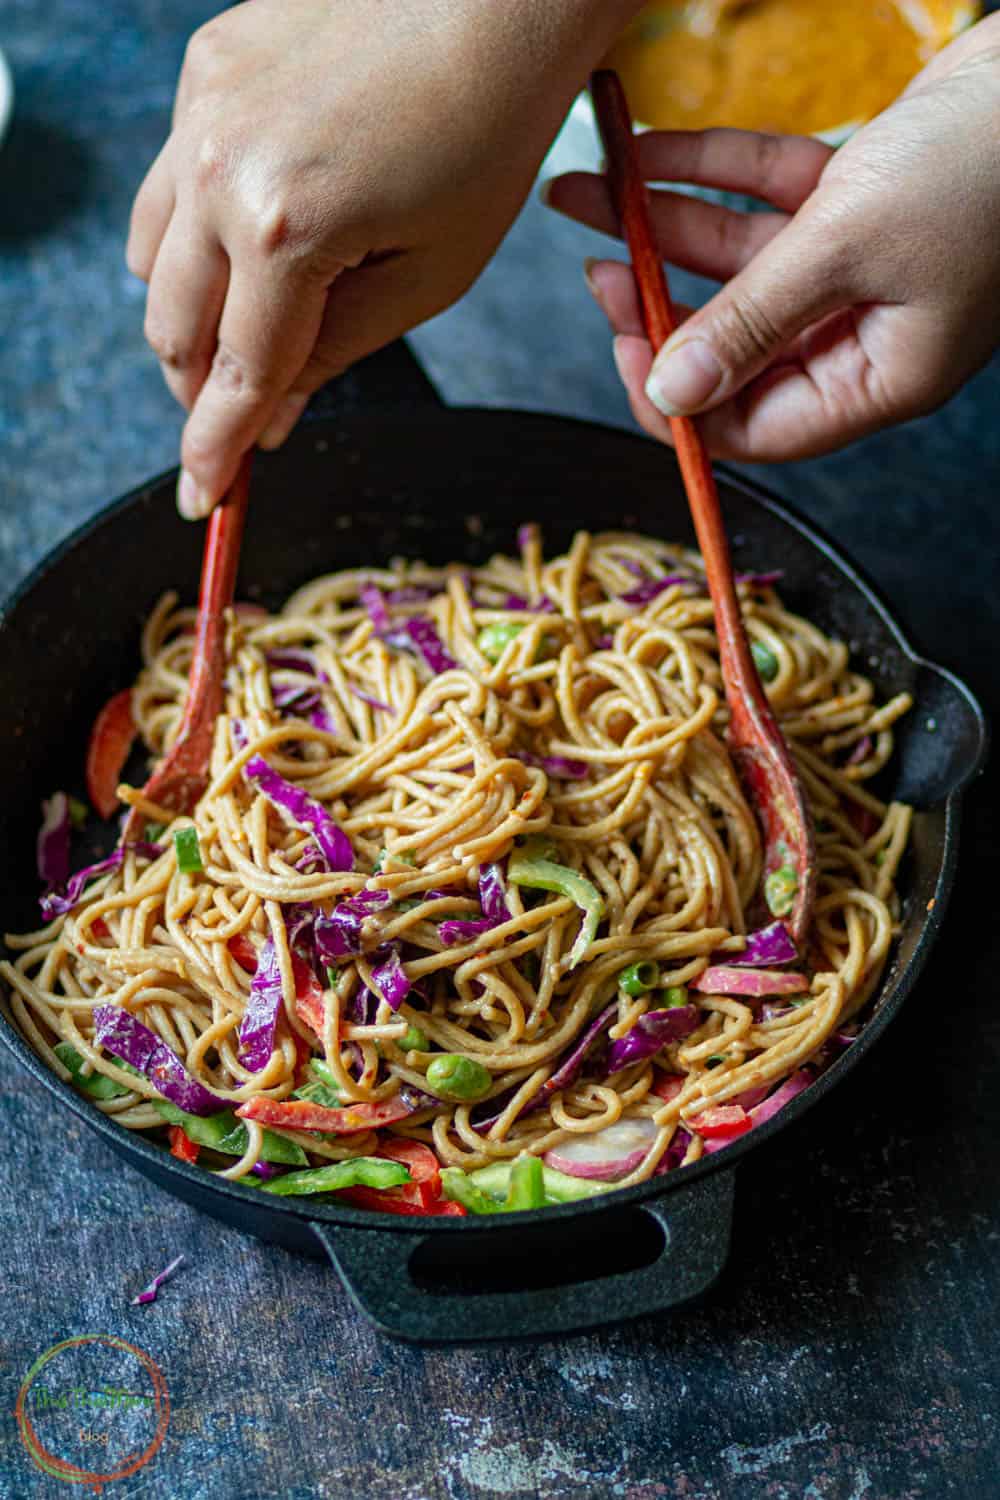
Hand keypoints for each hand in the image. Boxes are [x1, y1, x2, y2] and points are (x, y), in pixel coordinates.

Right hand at [128, 0, 639, 517]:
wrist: (492, 0)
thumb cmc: (485, 136)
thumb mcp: (430, 277)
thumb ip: (336, 351)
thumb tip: (275, 414)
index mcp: (284, 232)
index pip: (236, 374)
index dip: (217, 449)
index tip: (202, 499)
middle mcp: (220, 171)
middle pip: (173, 326)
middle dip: (200, 388)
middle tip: (236, 419)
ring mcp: (201, 112)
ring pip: (150, 257)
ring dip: (187, 315)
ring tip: (243, 333)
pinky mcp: (204, 69)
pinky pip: (170, 180)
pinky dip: (197, 229)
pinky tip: (247, 237)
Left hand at [543, 17, 999, 460]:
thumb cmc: (983, 164)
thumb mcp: (848, 248)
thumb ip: (752, 321)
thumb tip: (670, 395)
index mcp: (875, 379)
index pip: (753, 425)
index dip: (679, 398)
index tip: (624, 344)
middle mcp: (861, 335)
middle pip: (734, 342)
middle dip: (658, 302)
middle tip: (599, 269)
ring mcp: (857, 271)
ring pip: (738, 263)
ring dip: (662, 227)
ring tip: (588, 192)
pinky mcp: (854, 206)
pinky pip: (764, 202)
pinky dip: (710, 176)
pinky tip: (647, 155)